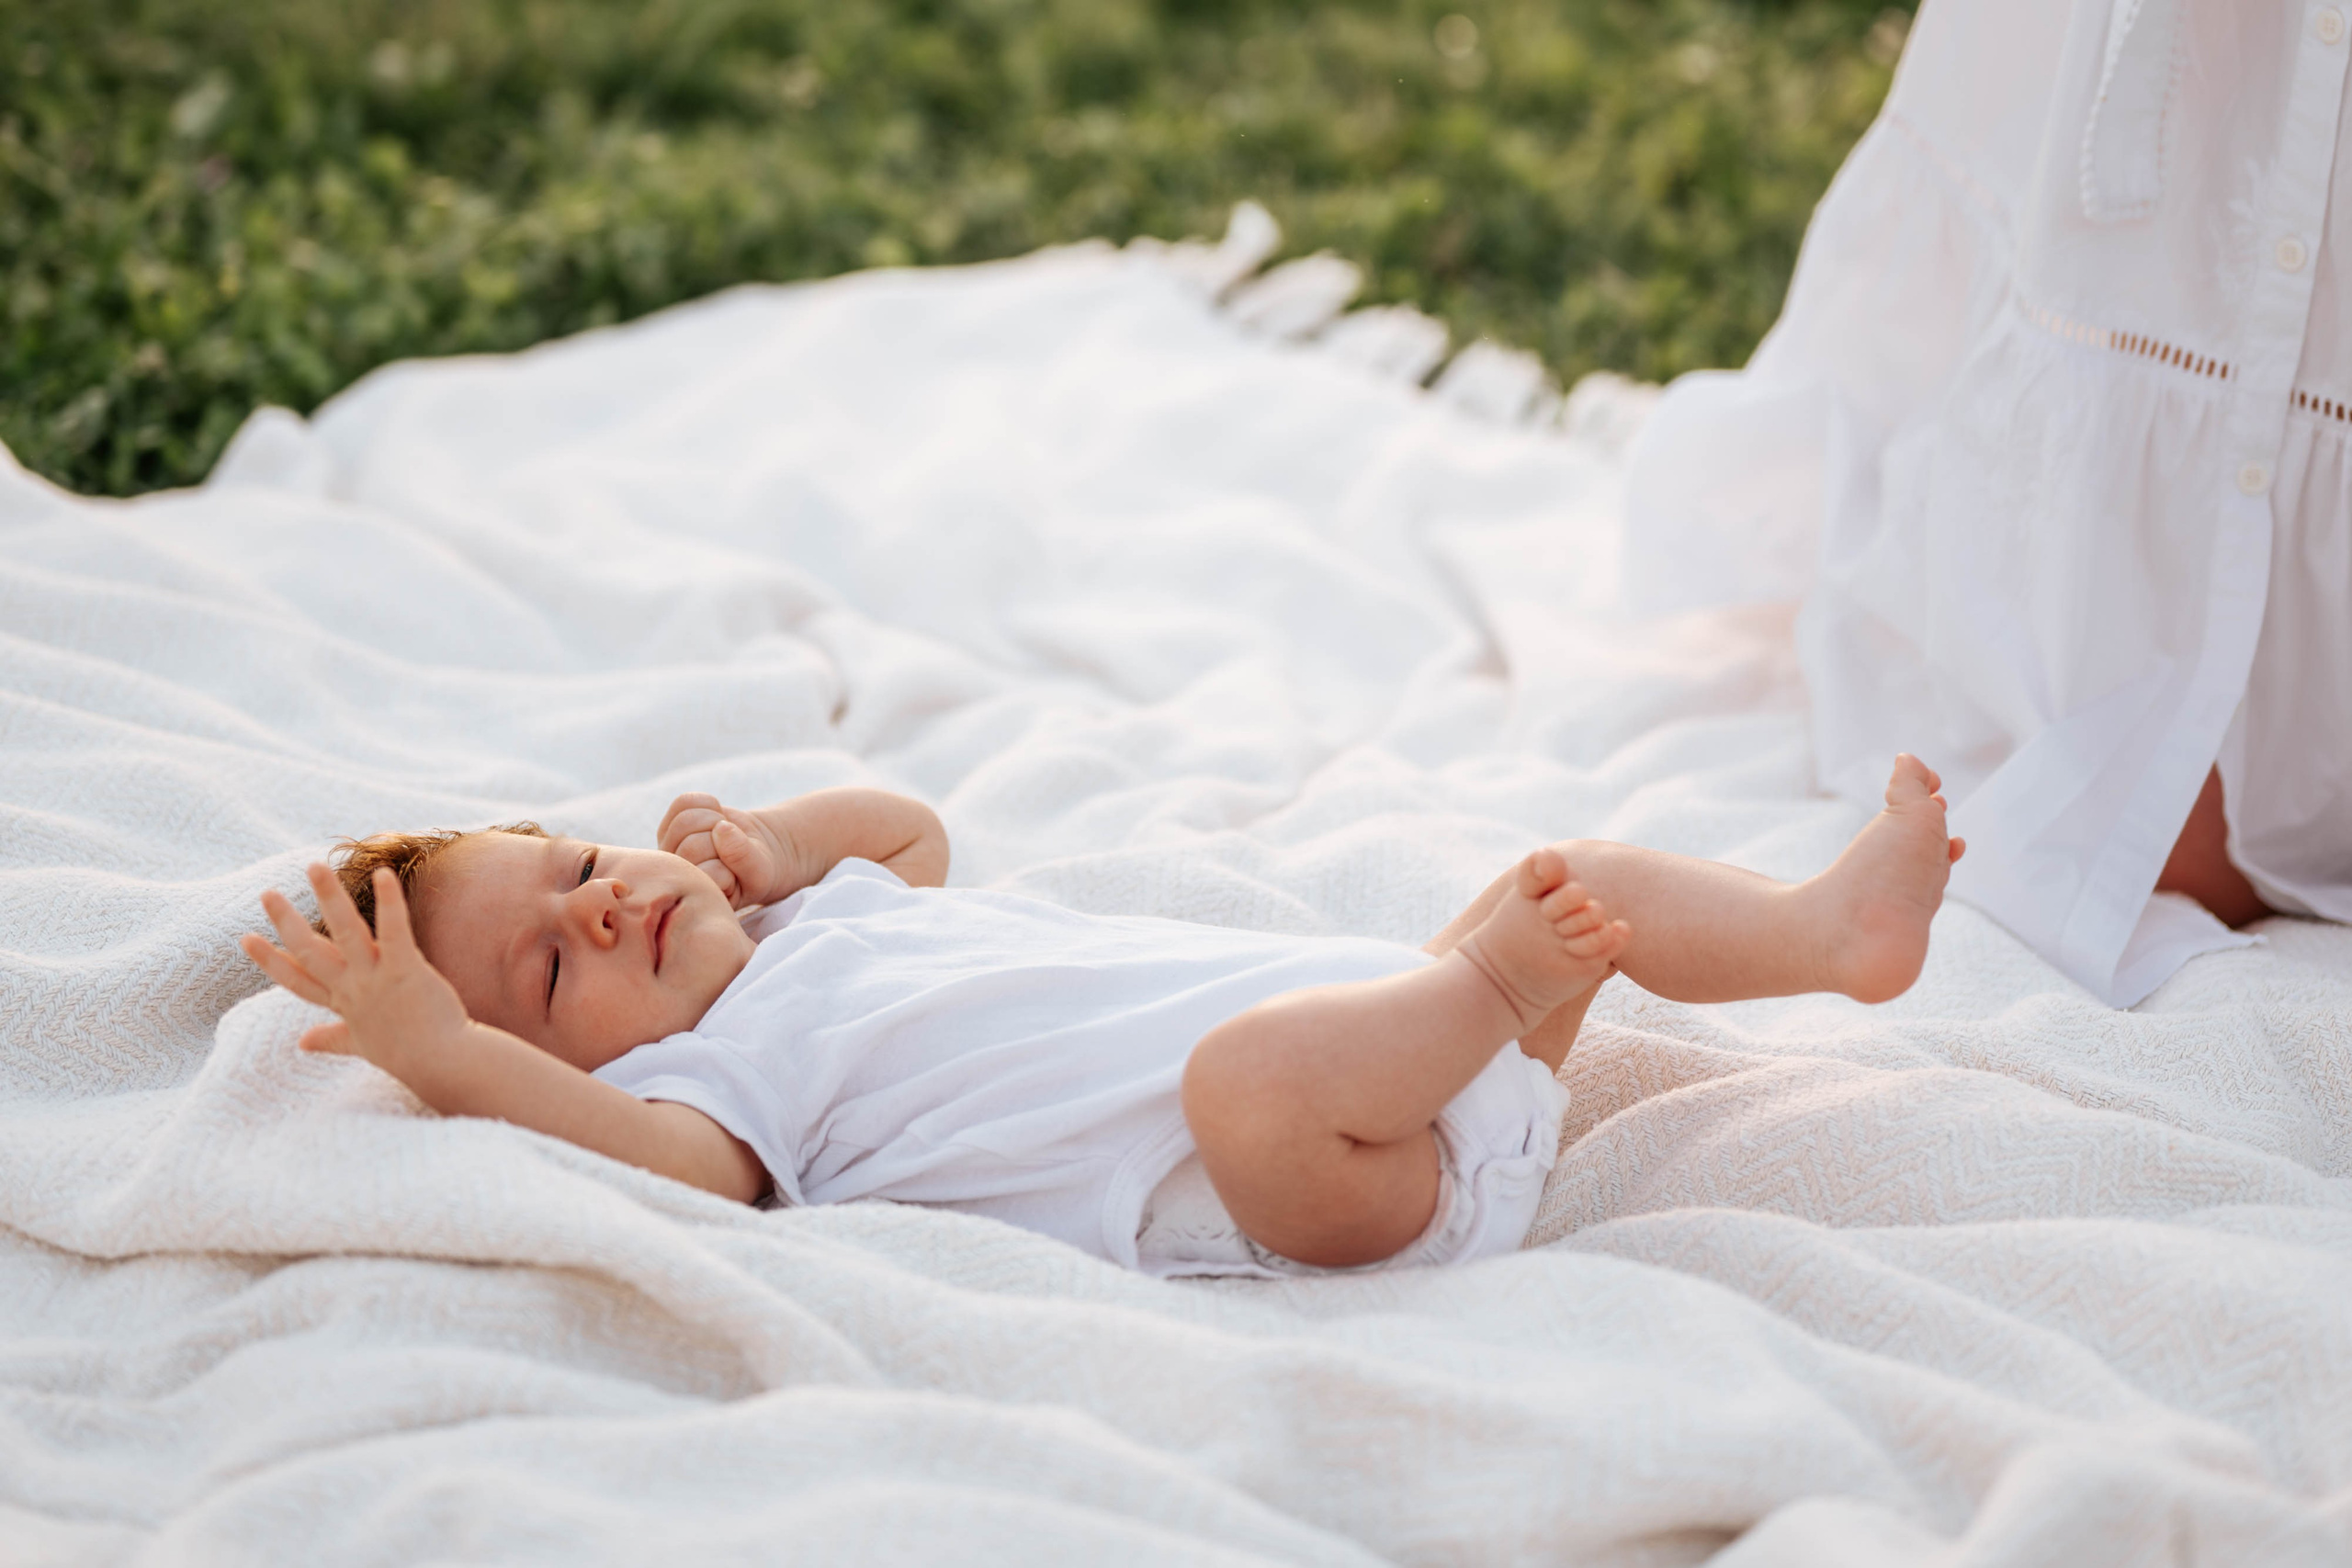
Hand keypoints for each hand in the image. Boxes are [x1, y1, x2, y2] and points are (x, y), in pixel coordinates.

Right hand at [239, 862, 472, 1070]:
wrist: (444, 1065)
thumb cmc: (408, 1053)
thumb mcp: (361, 1044)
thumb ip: (331, 1038)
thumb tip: (303, 1043)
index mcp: (343, 1003)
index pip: (298, 981)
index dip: (271, 961)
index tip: (245, 938)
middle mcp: (352, 989)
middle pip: (311, 952)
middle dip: (286, 922)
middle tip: (266, 893)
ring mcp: (376, 979)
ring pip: (345, 933)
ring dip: (329, 898)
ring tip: (313, 866)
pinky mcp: (406, 970)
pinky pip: (395, 931)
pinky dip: (389, 903)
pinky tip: (384, 874)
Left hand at [657, 793, 803, 908]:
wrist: (753, 850)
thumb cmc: (756, 870)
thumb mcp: (758, 873)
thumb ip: (743, 857)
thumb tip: (721, 828)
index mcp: (695, 894)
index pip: (705, 873)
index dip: (730, 865)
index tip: (739, 871)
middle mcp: (677, 871)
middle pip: (692, 845)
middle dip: (723, 839)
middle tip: (735, 845)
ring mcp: (670, 845)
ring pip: (686, 820)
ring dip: (715, 819)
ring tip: (726, 831)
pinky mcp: (672, 821)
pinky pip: (687, 801)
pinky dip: (710, 804)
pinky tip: (718, 817)